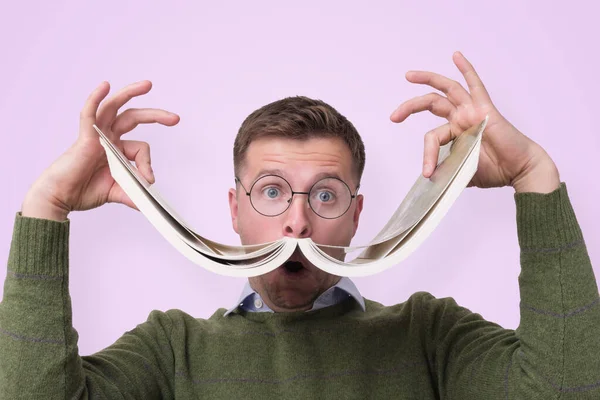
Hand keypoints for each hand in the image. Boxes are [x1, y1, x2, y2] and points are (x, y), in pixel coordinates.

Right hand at [21, 80, 179, 220]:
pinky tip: (105, 86)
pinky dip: (95, 98)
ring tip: (147, 85)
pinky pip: (88, 113)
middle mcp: (108, 138)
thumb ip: (134, 195)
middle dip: (156, 116)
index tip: (147, 180)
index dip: (147, 163)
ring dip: (130, 93)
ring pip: (114, 107)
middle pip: (133, 117)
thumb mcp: (118, 192)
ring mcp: (96, 135)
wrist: (61, 198)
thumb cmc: (84, 191)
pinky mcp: (84, 137)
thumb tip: (151, 202)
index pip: (141, 147)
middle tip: (175, 118)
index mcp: (116, 149)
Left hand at [390, 51, 559, 192]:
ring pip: (447, 89)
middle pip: (431, 103)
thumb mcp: (461, 171)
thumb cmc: (495, 171)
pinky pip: (475, 85)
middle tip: (393, 117)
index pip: (432, 137)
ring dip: (427, 79)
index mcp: (456, 132)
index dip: (426, 154)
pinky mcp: (486, 109)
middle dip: (409, 107)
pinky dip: (466, 69)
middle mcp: (462, 118)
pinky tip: (456, 56)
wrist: (519, 170)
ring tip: (409, 75)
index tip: (427, 173)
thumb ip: (446, 170)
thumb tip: (430, 177)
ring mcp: (473, 111)